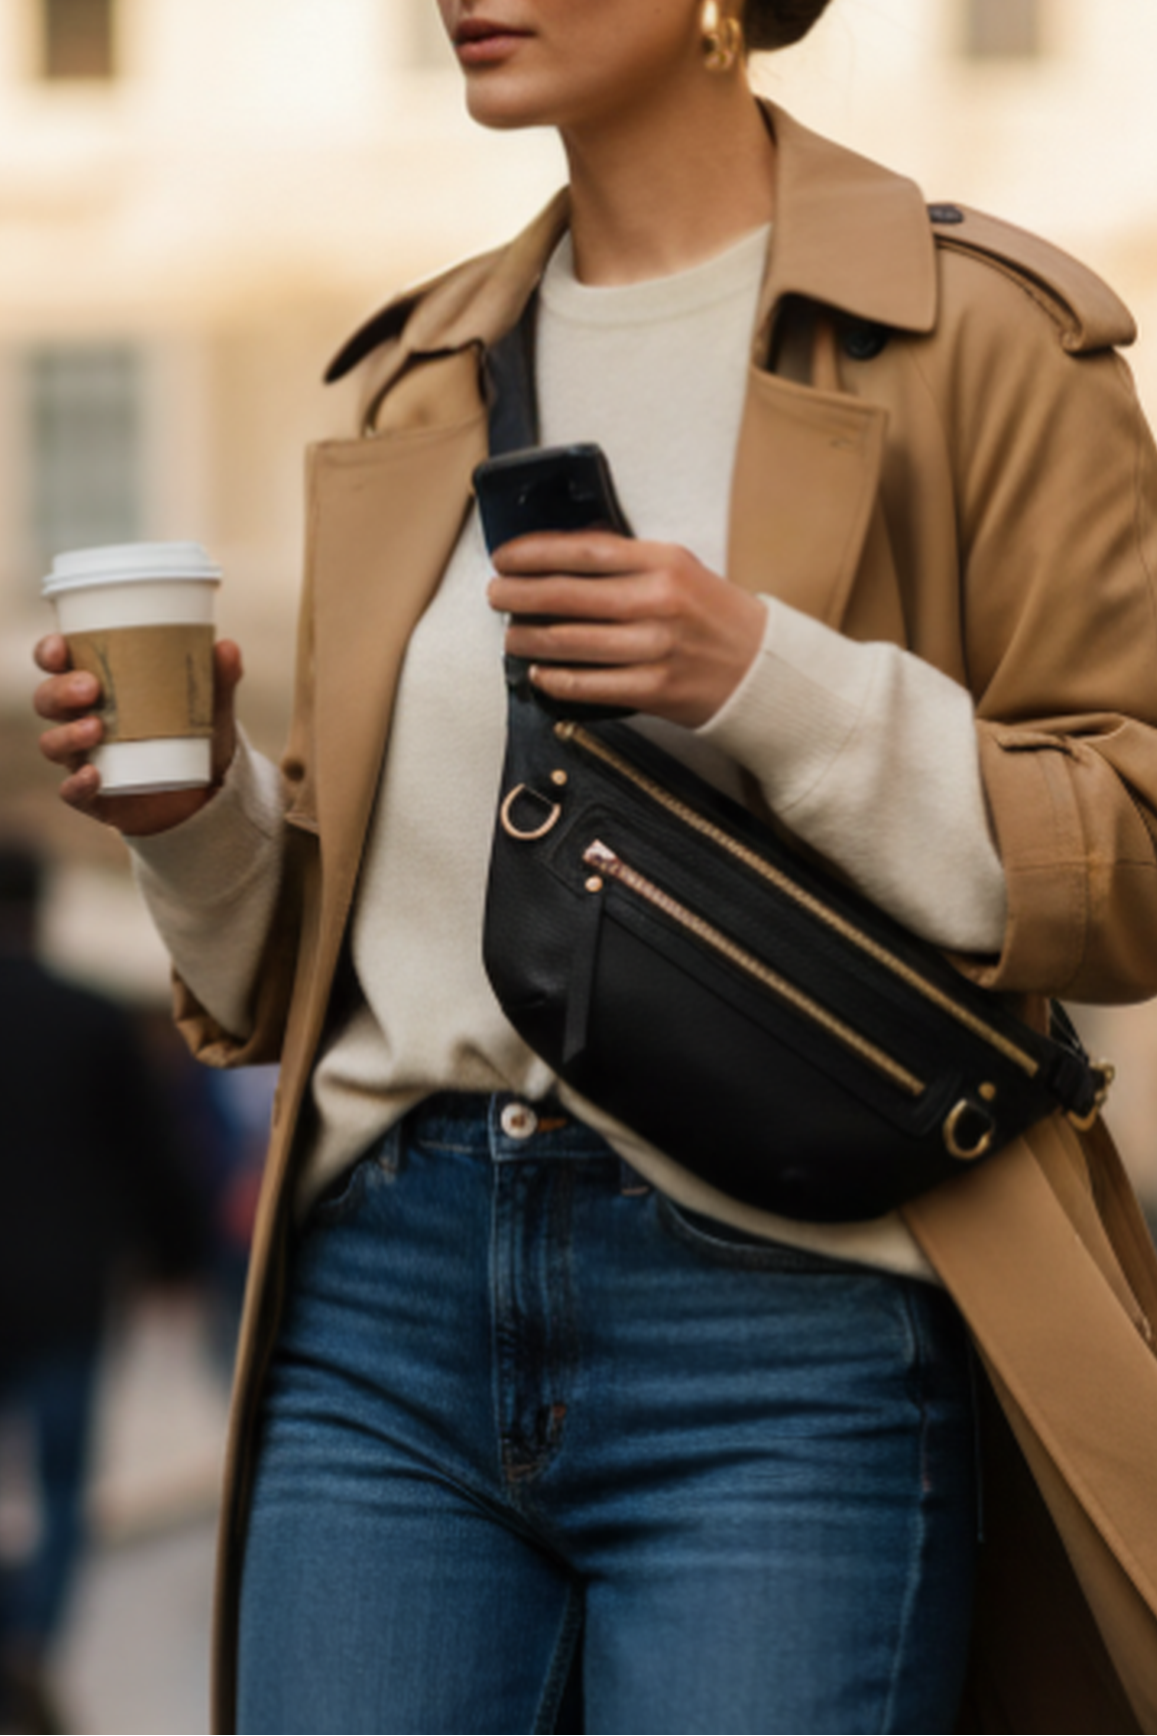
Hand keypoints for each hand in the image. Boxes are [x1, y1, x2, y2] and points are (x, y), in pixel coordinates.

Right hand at [33, 635, 243, 835]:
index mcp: (97, 688)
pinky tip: (94, 775)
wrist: (205, 795)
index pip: (57, 664)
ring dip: (68, 735)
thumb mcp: (209, 706)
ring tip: (97, 729)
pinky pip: (72, 791)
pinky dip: (77, 784)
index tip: (61, 647)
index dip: (50, 653)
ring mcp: (83, 758)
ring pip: (52, 744)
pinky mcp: (93, 795)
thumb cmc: (192, 736)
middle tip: (91, 688)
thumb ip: (218, 677)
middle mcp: (80, 720)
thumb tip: (227, 648)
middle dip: (60, 691)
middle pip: (47, 701)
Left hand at [487, 533, 764, 727]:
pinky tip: (540, 675)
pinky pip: (590, 685)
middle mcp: (658, 601)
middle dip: (519, 595)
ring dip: (529, 641)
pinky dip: (557, 680)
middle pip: (567, 596)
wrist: (762, 668)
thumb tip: (564, 554)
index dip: (534, 553)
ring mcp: (656, 648)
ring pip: (571, 643)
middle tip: (496, 596)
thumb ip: (627, 562)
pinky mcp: (655, 689)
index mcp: (663, 562)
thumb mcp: (680, 569)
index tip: (505, 557)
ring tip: (511, 637)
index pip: (583, 551)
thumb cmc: (714, 616)